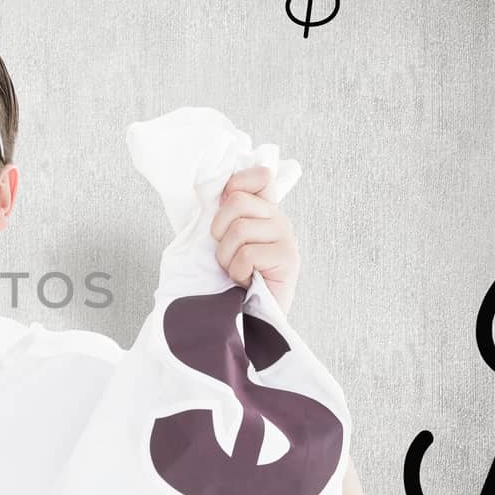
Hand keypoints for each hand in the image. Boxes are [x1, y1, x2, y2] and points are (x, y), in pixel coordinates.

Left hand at [209, 165, 299, 315]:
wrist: (251, 318)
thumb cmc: (233, 280)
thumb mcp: (223, 242)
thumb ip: (223, 215)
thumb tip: (207, 189)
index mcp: (264, 211)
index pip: (258, 176)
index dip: (236, 184)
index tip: (224, 205)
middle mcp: (279, 220)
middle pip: (237, 201)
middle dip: (219, 233)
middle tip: (228, 255)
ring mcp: (286, 238)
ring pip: (239, 229)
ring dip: (227, 257)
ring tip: (237, 271)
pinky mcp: (288, 258)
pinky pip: (248, 254)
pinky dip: (238, 272)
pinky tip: (247, 281)